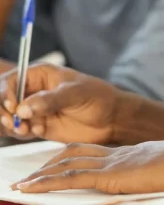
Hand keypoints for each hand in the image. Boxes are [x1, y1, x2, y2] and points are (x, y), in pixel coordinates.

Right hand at [0, 64, 120, 143]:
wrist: (110, 119)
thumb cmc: (97, 97)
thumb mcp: (75, 94)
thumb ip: (50, 100)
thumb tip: (22, 108)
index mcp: (40, 74)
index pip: (11, 80)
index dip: (6, 93)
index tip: (13, 107)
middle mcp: (33, 91)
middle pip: (4, 99)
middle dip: (4, 112)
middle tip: (14, 122)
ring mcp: (34, 109)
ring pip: (8, 117)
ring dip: (12, 125)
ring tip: (27, 129)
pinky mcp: (37, 126)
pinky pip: (19, 130)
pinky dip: (22, 133)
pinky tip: (39, 131)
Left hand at [10, 136, 163, 193]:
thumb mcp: (163, 172)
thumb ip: (146, 177)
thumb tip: (133, 188)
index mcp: (129, 154)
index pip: (92, 152)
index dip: (69, 158)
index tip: (53, 165)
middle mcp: (117, 154)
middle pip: (75, 153)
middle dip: (49, 165)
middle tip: (29, 176)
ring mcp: (114, 162)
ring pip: (69, 164)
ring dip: (42, 174)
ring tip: (23, 185)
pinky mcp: (113, 175)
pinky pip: (74, 178)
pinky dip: (50, 183)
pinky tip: (34, 189)